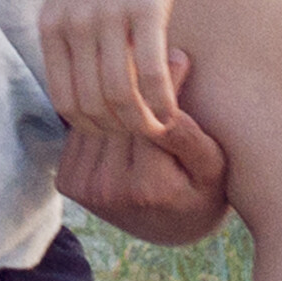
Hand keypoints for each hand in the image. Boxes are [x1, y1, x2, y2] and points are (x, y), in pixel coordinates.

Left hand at [33, 0, 187, 140]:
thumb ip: (74, 30)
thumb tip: (84, 73)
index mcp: (52, 26)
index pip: (64, 101)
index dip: (92, 126)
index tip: (116, 129)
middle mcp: (72, 26)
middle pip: (91, 106)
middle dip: (119, 131)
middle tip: (144, 135)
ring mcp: (107, 17)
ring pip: (120, 97)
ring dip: (143, 124)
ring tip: (163, 129)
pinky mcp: (145, 7)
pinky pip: (150, 74)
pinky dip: (163, 103)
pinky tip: (175, 111)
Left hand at [57, 60, 234, 246]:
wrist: (171, 231)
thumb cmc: (201, 190)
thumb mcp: (212, 164)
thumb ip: (190, 130)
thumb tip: (173, 76)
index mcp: (150, 187)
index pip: (147, 117)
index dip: (162, 82)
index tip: (177, 56)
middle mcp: (111, 191)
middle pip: (115, 116)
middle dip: (132, 82)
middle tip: (148, 50)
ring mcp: (86, 189)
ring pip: (93, 120)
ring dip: (108, 96)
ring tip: (132, 73)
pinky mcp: (69, 184)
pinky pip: (79, 133)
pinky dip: (94, 118)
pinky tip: (114, 109)